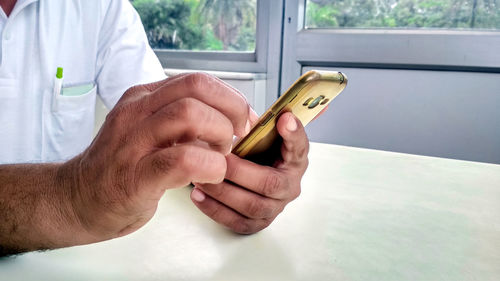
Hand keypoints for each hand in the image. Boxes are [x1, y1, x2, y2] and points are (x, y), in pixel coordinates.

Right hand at [64, 73, 255, 240]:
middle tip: (237, 138)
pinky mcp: (135, 176)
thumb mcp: (148, 129)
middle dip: (231, 111)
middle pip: (197, 89)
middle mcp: (136, 112)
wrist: (77, 199)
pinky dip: (209, 166)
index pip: (197, 80)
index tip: (243, 120)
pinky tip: (210, 176)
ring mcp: (132, 142)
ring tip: (220, 157)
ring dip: (220, 136)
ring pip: (190, 115)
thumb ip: (180, 119)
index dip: (230, 98)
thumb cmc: (122, 167)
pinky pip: (183, 159)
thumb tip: (230, 118)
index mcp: (143, 98)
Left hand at [190, 112, 308, 233]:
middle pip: (269, 184)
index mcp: (295, 160)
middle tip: (216, 160)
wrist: (246, 175)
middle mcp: (290, 187)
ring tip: (201, 179)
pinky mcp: (258, 223)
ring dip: (223, 192)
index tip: (284, 119)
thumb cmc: (254, 153)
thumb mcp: (261, 136)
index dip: (294, 134)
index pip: (300, 147)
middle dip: (239, 172)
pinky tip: (198, 196)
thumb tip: (282, 116)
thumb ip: (266, 126)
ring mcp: (275, 208)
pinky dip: (215, 210)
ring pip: (252, 206)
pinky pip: (238, 222)